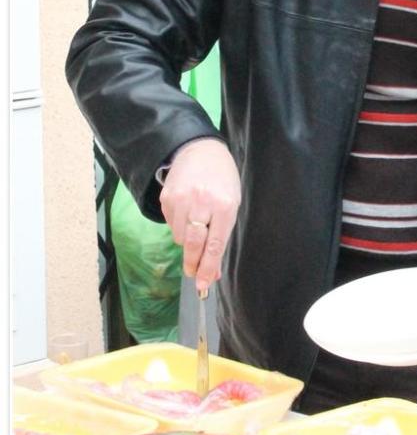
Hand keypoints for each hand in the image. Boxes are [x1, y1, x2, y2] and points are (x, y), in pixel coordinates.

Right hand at [159, 138, 240, 290]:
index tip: (203, 285)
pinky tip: (186, 212)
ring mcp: (182, 199)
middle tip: (193, 275)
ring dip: (188, 240)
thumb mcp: (231, 204)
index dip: (208, 267)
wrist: (200, 150)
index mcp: (225, 204)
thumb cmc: (222, 180)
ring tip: (196, 223)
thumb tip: (213, 271)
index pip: (215, 244)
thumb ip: (222, 237)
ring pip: (181, 237)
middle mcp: (202, 202)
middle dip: (193, 264)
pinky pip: (171, 225)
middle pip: (194, 244)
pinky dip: (179, 226)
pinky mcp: (167, 198)